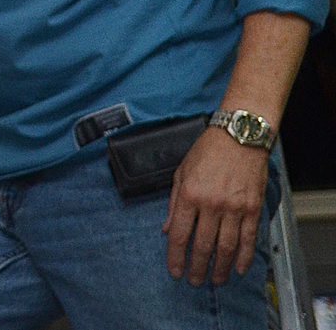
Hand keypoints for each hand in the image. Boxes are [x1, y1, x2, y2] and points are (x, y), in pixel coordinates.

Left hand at [163, 127, 267, 285]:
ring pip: (227, 247)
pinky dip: (245, 257)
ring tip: (216, 280)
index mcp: (189, 195)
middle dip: (197, 267)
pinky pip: (249, 239)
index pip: (180, 235)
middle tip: (195, 281)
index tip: (175, 271)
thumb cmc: (206, 152)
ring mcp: (234, 208)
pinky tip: (240, 268)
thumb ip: (174, 204)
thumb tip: (167, 230)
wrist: (238, 138)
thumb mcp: (181, 173)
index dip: (176, 256)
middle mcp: (211, 205)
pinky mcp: (252, 209)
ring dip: (221, 267)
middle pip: (203, 245)